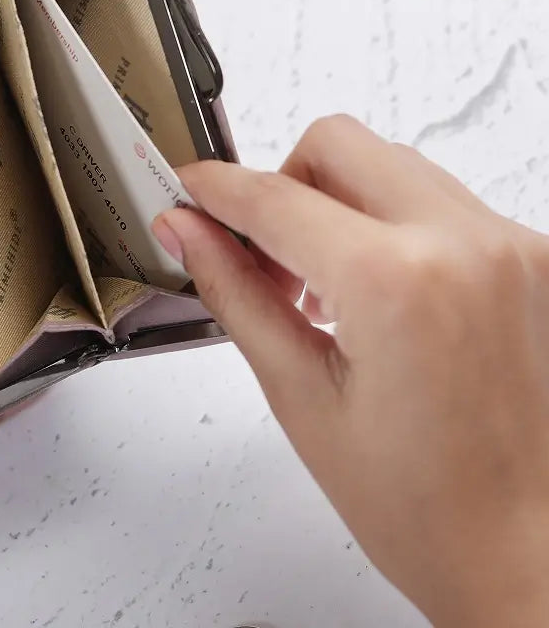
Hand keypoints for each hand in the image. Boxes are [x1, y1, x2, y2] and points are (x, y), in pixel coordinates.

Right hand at [154, 115, 548, 627]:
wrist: (530, 557)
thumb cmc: (428, 510)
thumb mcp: (301, 397)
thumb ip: (237, 295)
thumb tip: (189, 233)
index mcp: (398, 282)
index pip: (275, 197)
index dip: (215, 190)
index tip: (187, 192)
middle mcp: (464, 243)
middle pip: (337, 144)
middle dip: (280, 183)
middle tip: (258, 252)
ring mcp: (507, 245)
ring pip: (388, 164)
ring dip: (335, 203)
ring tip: (319, 287)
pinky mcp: (529, 256)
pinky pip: (436, 200)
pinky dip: (387, 223)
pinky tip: (371, 293)